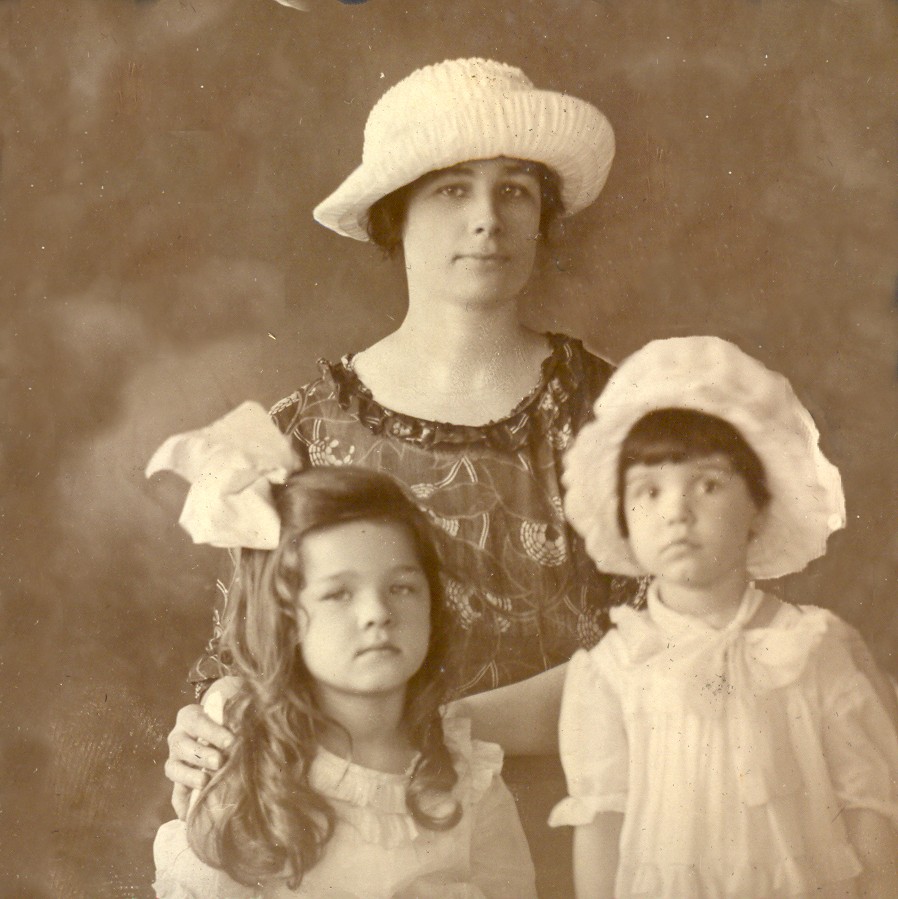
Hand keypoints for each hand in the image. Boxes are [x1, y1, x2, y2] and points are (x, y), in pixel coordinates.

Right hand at [165, 702, 234, 819]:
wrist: (218, 727)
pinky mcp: (178, 781)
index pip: (197, 722)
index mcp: (189, 717)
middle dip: (201, 755)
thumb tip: (250, 730)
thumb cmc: (226, 719)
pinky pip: (175, 794)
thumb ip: (235, 720)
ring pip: (173, 768)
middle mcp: (178, 737)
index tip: (231, 741)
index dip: (212, 732)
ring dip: (189, 776)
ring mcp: (175, 759)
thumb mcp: (227, 714)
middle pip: (181, 745)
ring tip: (205, 782)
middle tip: (219, 762)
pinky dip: (182, 805)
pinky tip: (191, 814)